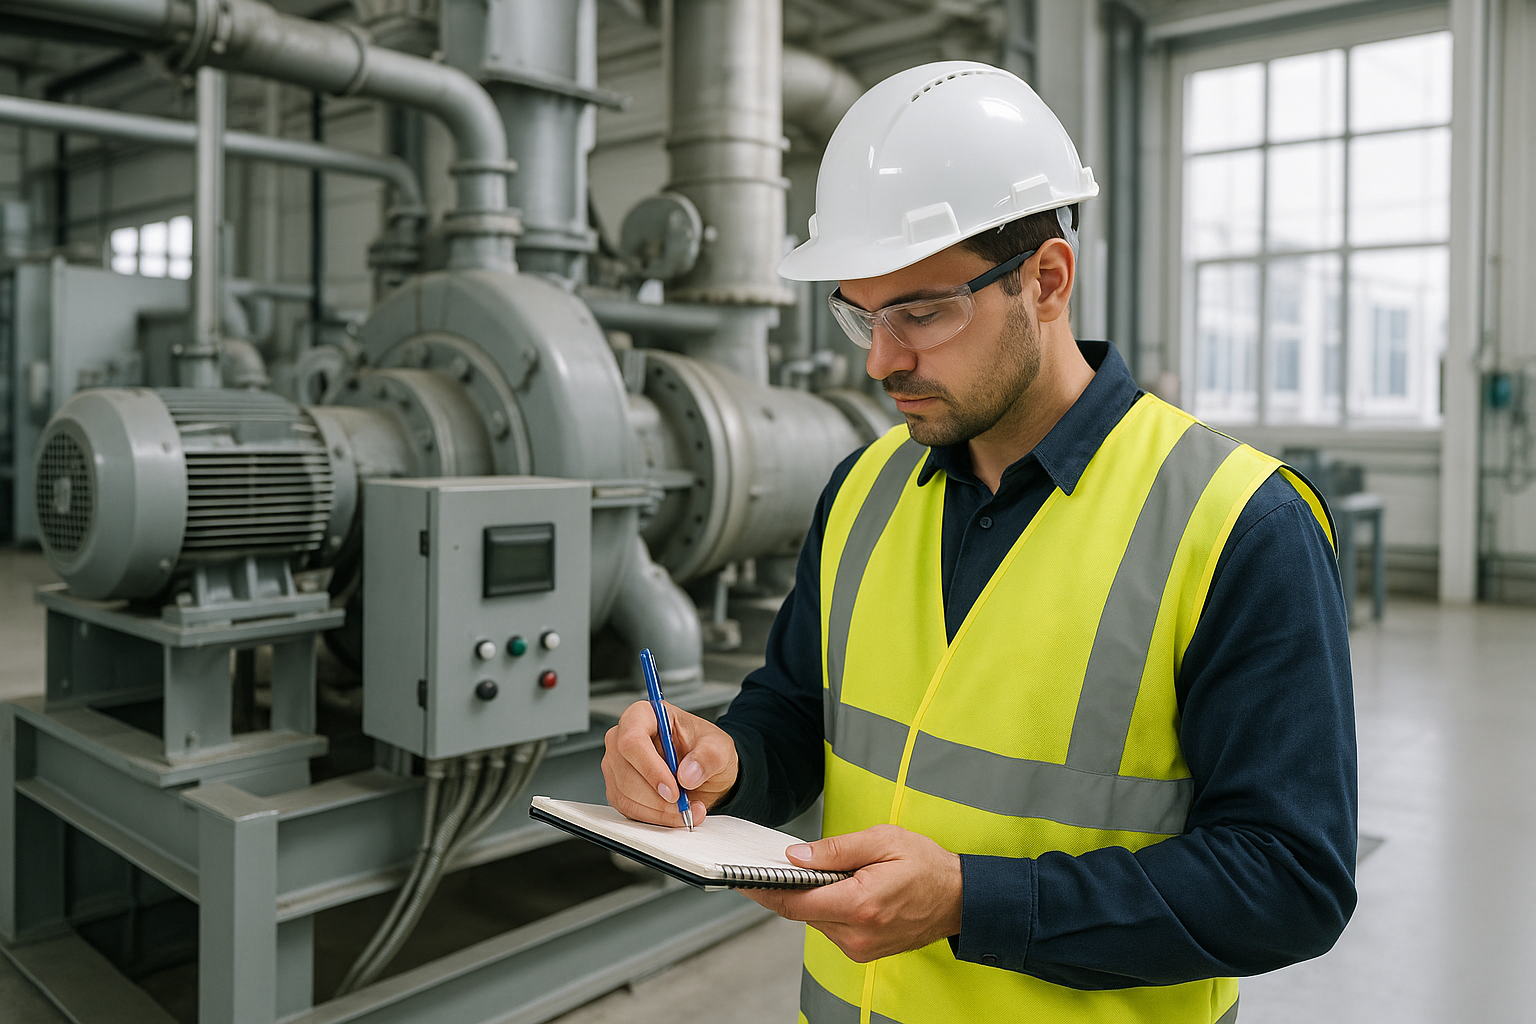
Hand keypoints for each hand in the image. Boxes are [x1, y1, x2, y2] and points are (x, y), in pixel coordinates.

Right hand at [602, 700, 738, 826]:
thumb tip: (688, 774)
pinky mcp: (618, 788)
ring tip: (686, 809)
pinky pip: (628, 809)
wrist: (704, 770)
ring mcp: (617, 764)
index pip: (633, 740)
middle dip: (658, 797)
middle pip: (626, 772)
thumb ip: (707, 756)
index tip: (673, 790)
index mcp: (644, 715)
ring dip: (658, 811)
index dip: (650, 768)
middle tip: (685, 805)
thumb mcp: (718, 747)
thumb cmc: (704, 749)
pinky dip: (653, 818)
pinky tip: (673, 814)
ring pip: (625, 795)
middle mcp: (623, 738)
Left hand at [742, 825, 961, 962]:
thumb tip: (796, 856)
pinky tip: (842, 890)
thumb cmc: (927, 866)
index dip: (764, 890)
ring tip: (831, 873)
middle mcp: (857, 933)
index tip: (741, 878)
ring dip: (812, 897)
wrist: (959, 900)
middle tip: (784, 862)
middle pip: (801, 912)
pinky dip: (827, 908)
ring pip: (814, 920)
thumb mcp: (882, 841)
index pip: (795, 902)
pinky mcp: (862, 951)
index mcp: (860, 904)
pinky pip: (830, 927)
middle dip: (790, 887)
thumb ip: (836, 850)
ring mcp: (860, 947)